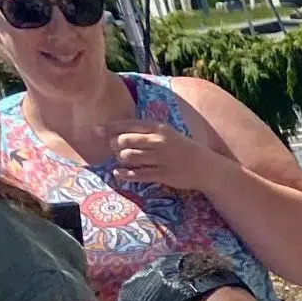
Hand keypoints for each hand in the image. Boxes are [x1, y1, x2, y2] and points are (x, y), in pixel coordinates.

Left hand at [108, 125, 225, 193]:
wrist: (206, 167)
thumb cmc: (183, 148)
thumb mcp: (167, 133)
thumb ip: (146, 131)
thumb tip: (119, 133)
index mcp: (158, 128)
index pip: (127, 125)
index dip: (109, 128)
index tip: (95, 131)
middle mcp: (158, 142)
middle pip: (124, 141)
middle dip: (114, 146)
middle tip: (115, 150)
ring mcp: (160, 159)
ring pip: (129, 157)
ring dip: (120, 160)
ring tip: (121, 161)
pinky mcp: (163, 175)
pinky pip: (138, 174)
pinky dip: (125, 174)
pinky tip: (119, 174)